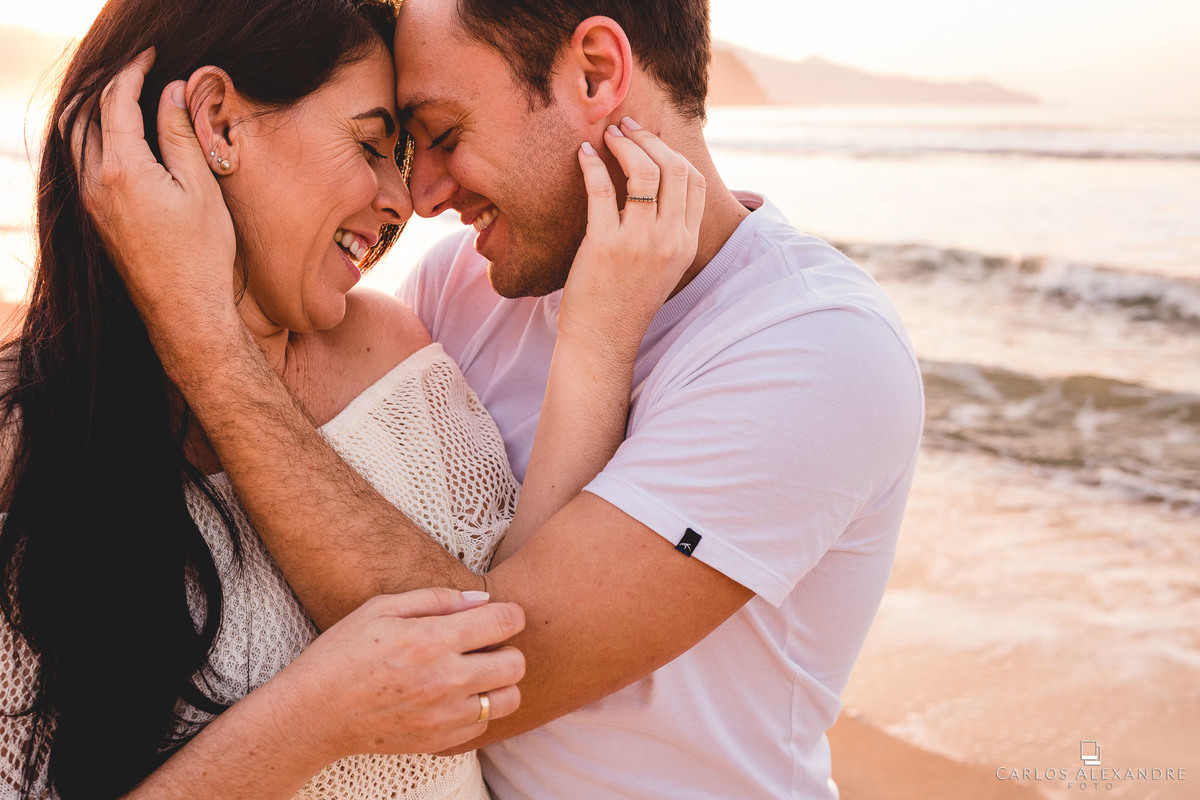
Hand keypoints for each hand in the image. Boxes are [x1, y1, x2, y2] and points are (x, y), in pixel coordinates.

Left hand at [68, 49, 238, 364]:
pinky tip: (117, 139)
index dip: (133, 72)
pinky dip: (92, 137)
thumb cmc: (202, 253)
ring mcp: (91, 203)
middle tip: (135, 72)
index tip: (152, 57)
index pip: (116, 101)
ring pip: (76, 139)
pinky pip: (81, 163)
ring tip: (122, 98)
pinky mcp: (97, 219)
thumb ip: (180, 134)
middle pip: (85, 114)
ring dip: (94, 111)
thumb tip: (172, 92)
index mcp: (123, 169)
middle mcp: (96, 183)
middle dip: (107, 86)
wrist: (185, 310)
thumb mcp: (201, 187)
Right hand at [264, 588, 525, 759]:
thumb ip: (436, 598)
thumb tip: (482, 598)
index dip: (510, 613)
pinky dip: (478, 709)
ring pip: (509, 698)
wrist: (313, 714)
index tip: (498, 615)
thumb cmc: (343, 653)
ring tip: (476, 673)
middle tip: (485, 645)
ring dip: (500, 683)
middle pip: (516, 663)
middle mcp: (444, 679)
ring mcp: (444, 715)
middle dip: (508, 647)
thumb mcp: (380, 608)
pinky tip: (455, 696)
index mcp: (431, 639)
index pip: (505, 621)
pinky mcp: (439, 740)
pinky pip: (485, 724)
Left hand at [558, 116, 705, 360]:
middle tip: (626, 127)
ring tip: (606, 136)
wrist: (603, 339)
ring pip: (643, 172)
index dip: (672, 151)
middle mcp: (670, 240)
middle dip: (649, 139)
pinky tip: (582, 154)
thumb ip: (667, 230)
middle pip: (673, 168)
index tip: (649, 139)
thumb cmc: (626, 301)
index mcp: (687, 243)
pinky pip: (602, 189)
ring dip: (624, 145)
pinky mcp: (606, 245)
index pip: (695, 181)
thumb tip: (656, 186)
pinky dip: (591, 165)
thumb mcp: (662, 266)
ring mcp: (639, 242)